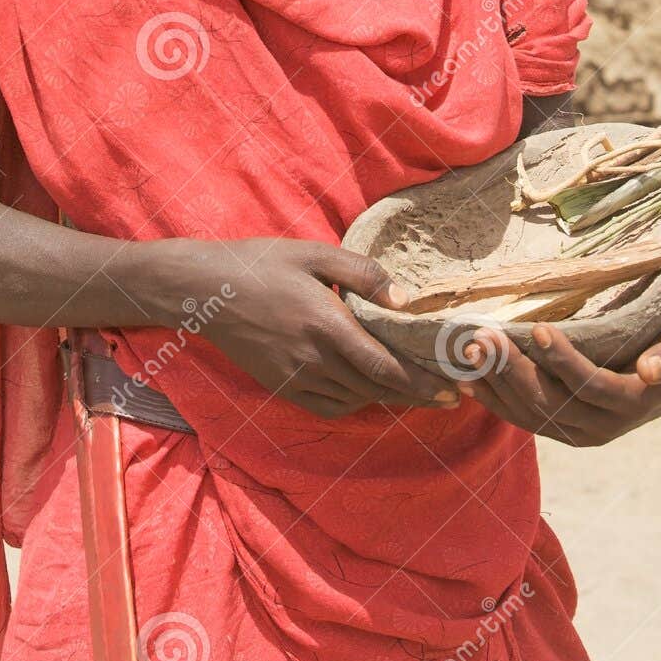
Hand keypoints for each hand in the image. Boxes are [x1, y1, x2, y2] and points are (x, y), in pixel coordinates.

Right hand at [181, 238, 459, 420]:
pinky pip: (329, 405)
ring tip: (415, 388)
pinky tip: (366, 388)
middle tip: (451, 395)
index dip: (424, 383)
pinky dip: (354, 401)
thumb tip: (404, 299)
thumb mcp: (316, 254)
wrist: (206, 291)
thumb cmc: (263, 264)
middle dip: (417, 395)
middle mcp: (316, 361)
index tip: (454, 389)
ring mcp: (297, 378)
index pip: (387, 368)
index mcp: (329, 326)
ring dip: (387, 397)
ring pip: (355, 399)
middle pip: (378, 389)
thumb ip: (363, 273)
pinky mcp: (282, 387)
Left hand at [460, 322, 660, 445]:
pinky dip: (493, 400)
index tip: (539, 329)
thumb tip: (650, 370)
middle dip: (514, 369)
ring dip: (496, 382)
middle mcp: (601, 428)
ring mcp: (576, 434)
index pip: (591, 385)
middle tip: (485, 336)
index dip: (564, 361)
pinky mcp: (557, 430)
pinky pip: (521, 419)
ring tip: (471, 350)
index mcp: (631, 404)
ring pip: (530, 412)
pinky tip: (467, 380)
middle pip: (551, 402)